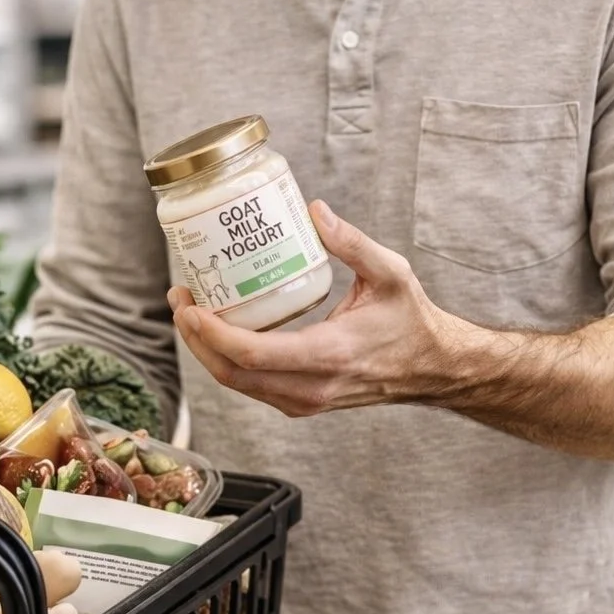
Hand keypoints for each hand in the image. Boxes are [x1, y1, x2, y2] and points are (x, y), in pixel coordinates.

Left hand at [168, 200, 451, 417]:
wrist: (432, 369)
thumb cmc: (412, 322)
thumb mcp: (390, 273)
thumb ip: (352, 243)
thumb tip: (314, 211)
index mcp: (331, 354)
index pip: (254, 355)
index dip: (212, 334)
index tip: (190, 305)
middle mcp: (312, 386)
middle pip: (233, 375)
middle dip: (196, 339)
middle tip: (181, 299)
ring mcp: (305, 400)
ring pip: (238, 385)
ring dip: (207, 351)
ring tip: (191, 311)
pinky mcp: (302, 402)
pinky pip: (252, 387)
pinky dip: (227, 361)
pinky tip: (219, 330)